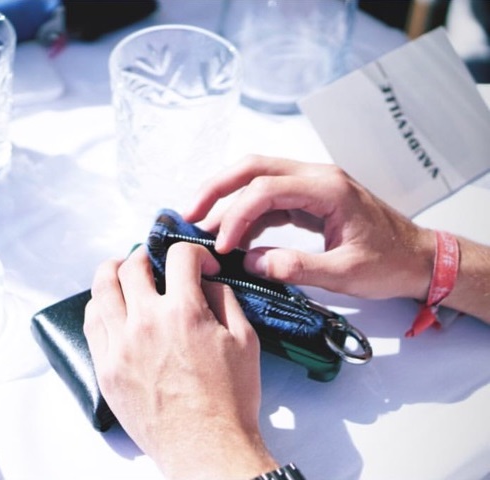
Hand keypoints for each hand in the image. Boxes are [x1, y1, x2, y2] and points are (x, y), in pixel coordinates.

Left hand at [83, 244, 277, 478]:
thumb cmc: (230, 400)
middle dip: (148, 255)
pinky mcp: (105, 368)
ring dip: (114, 271)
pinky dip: (100, 305)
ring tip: (124, 272)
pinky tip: (111, 306)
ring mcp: (119, 346)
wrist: (206, 448)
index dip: (194, 253)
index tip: (201, 267)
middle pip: (131, 265)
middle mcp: (145, 322)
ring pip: (101, 288)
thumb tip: (206, 281)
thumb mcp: (245, 341)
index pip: (178, 255)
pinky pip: (91, 323)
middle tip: (157, 264)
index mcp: (183, 312)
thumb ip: (225, 300)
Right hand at [184, 155, 435, 300]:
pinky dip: (246, 215)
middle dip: (217, 188)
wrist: (420, 257)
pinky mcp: (309, 199)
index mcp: (327, 189)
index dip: (236, 216)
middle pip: (253, 168)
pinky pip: (268, 198)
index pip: (266, 190)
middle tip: (189, 213)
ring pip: (257, 179)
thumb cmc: (390, 263)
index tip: (222, 247)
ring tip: (203, 227)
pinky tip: (234, 237)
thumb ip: (297, 268)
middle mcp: (316, 177)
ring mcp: (312, 185)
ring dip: (227, 200)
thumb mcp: (346, 274)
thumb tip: (252, 264)